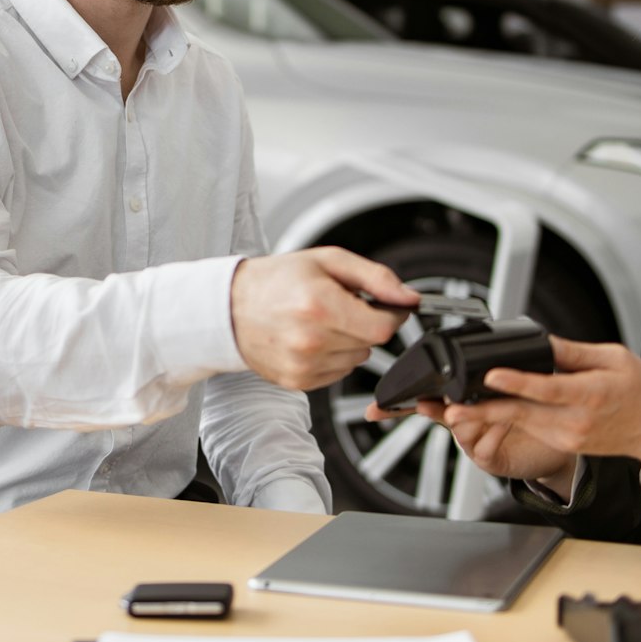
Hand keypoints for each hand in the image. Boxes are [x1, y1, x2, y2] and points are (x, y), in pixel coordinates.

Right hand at [231, 247, 416, 390]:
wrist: (230, 308)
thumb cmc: (277, 280)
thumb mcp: (329, 260)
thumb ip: (376, 277)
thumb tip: (409, 297)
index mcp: (320, 305)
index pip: (383, 327)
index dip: (392, 315)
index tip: (385, 306)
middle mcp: (312, 340)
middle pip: (371, 344)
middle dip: (365, 324)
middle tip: (340, 306)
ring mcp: (303, 365)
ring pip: (357, 359)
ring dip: (349, 341)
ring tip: (321, 322)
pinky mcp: (298, 381)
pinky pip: (338, 372)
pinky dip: (333, 356)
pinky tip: (312, 338)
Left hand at [438, 336, 640, 481]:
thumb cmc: (638, 389)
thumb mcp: (613, 358)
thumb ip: (573, 352)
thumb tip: (540, 341)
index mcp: (591, 395)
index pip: (547, 390)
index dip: (517, 383)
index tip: (491, 376)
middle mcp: (576, 421)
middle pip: (522, 415)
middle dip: (483, 412)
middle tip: (451, 409)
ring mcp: (567, 437)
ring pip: (520, 424)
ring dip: (486, 416)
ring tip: (454, 408)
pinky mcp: (562, 444)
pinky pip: (529, 429)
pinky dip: (505, 420)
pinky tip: (483, 410)